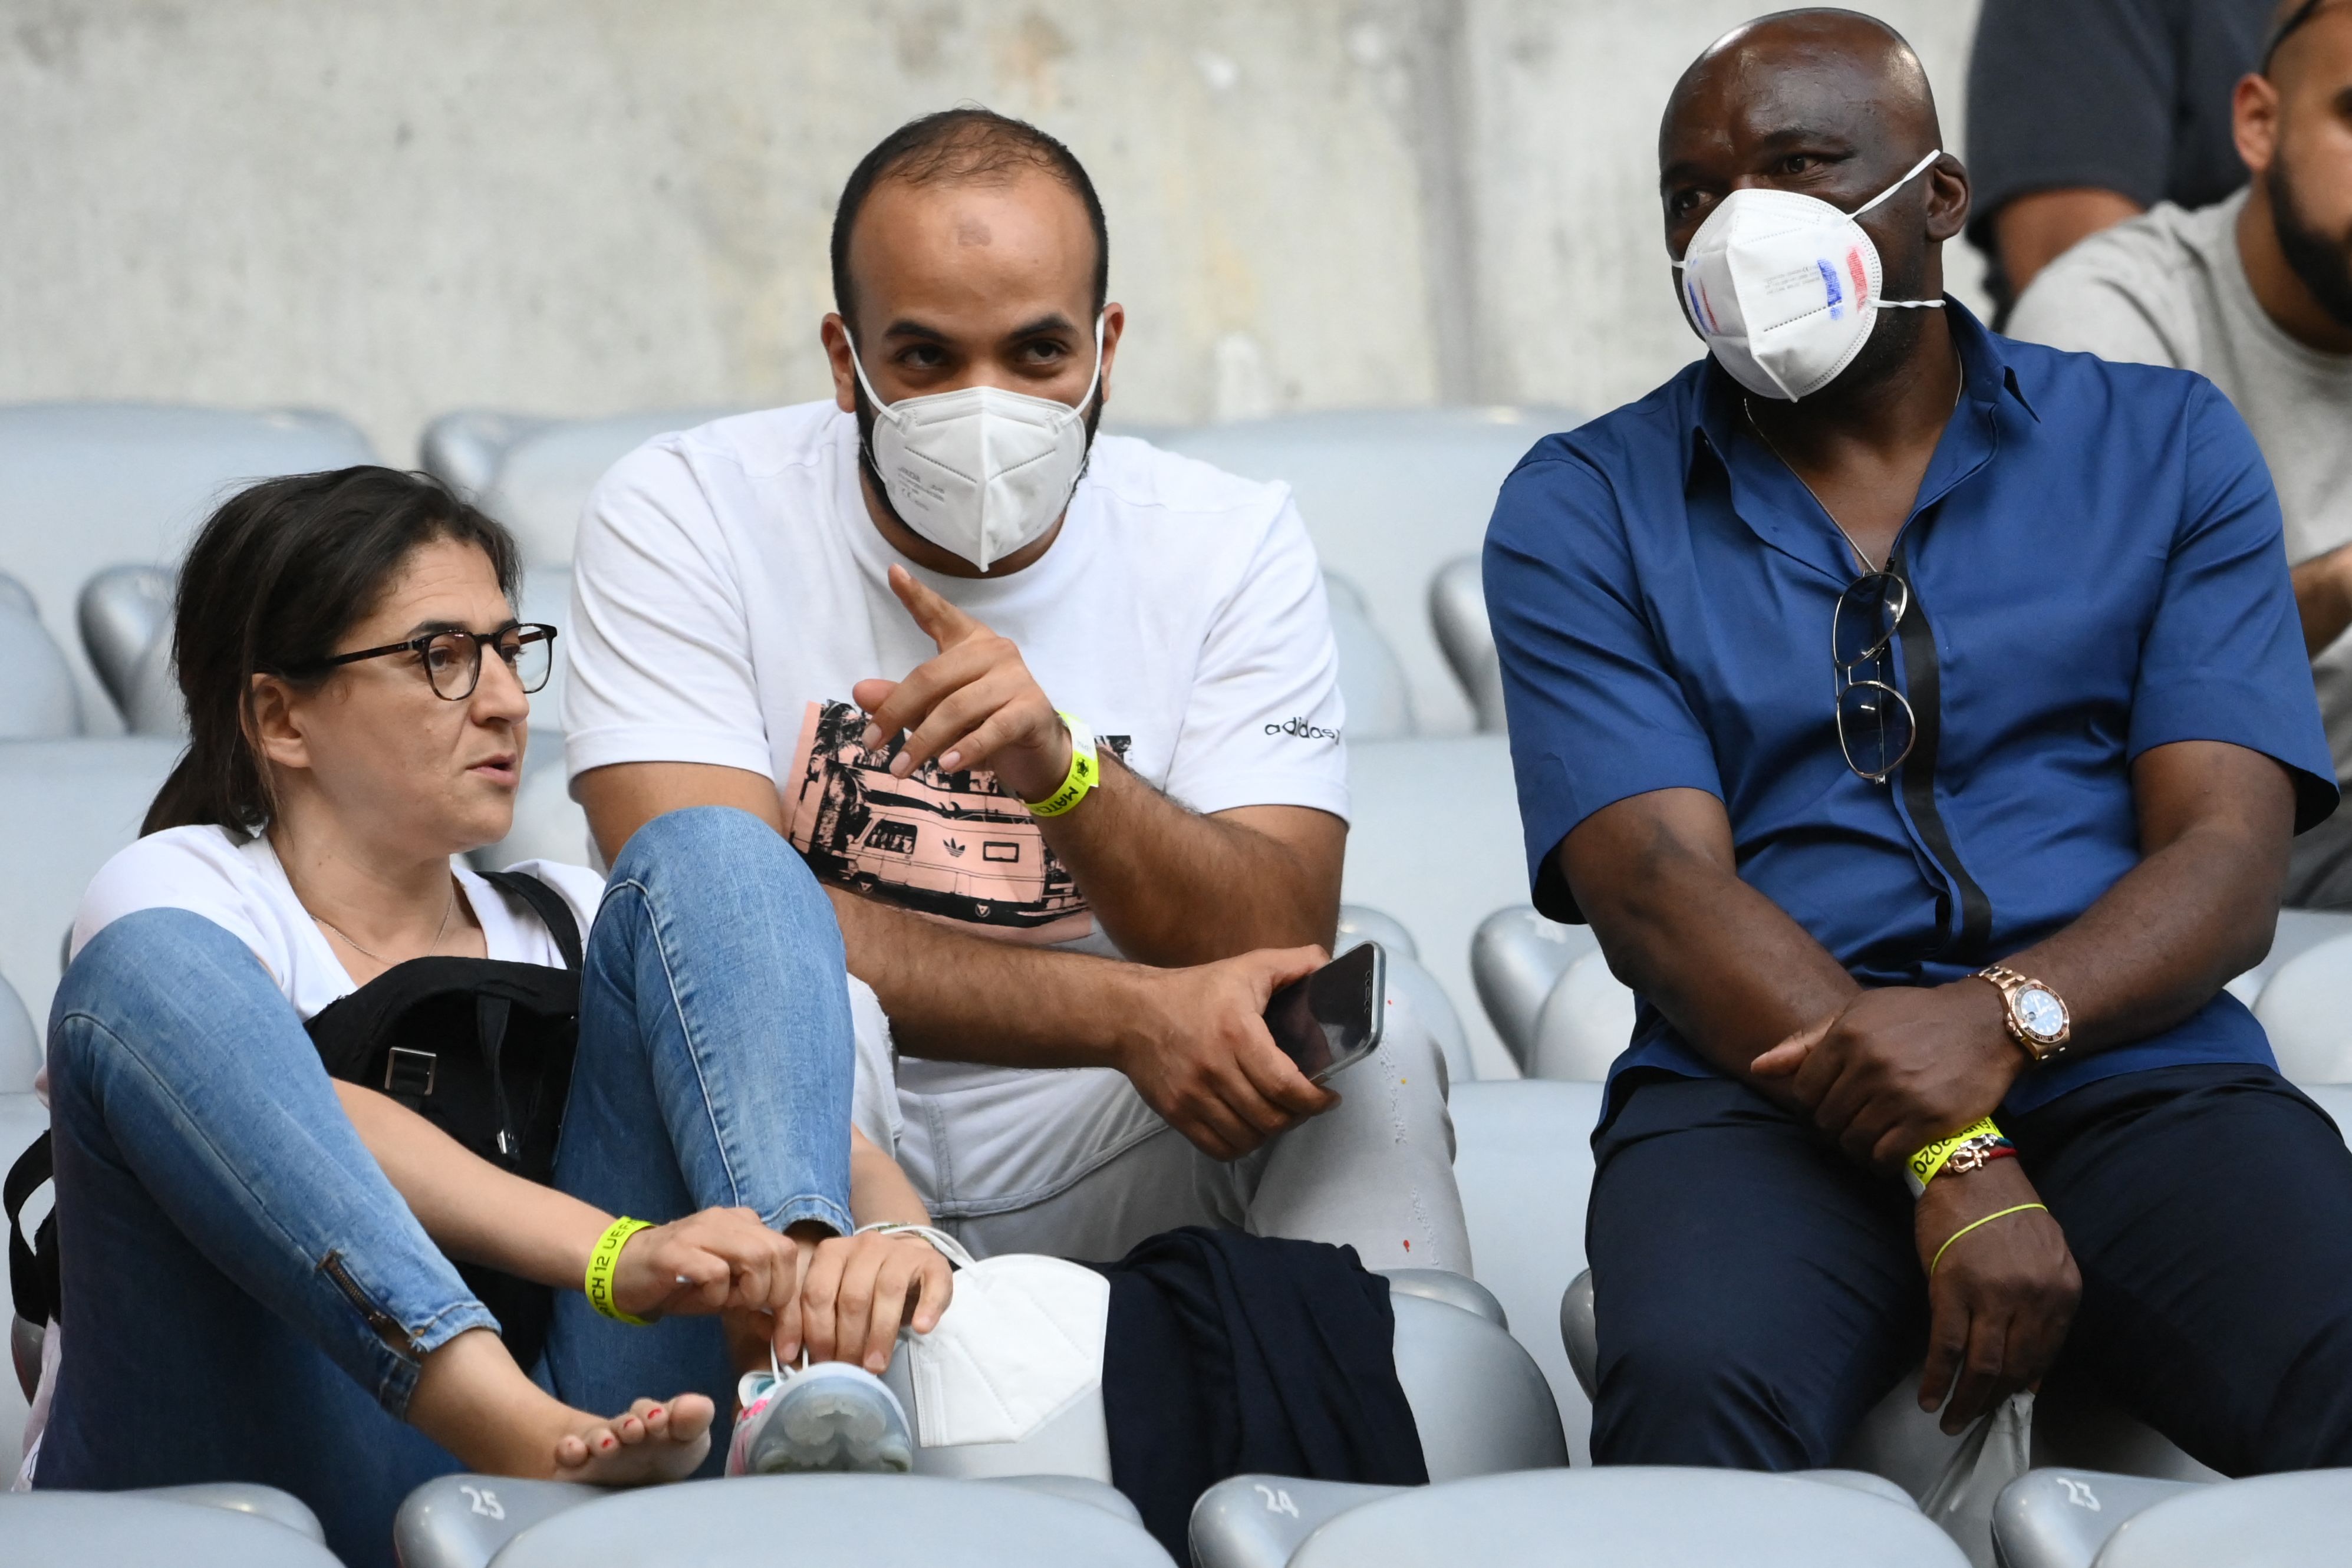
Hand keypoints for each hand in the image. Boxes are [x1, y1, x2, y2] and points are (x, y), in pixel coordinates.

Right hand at [608, 1207, 802, 1334]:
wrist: (620, 1269)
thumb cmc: (675, 1282)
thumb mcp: (722, 1296)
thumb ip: (754, 1306)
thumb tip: (785, 1333)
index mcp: (743, 1224)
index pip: (787, 1252)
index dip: (791, 1298)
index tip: (787, 1340)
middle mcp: (727, 1220)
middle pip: (779, 1252)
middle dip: (774, 1294)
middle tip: (749, 1311)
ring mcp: (702, 1231)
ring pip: (756, 1256)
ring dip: (748, 1291)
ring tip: (725, 1302)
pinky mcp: (677, 1250)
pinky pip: (716, 1272)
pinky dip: (716, 1294)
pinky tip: (701, 1298)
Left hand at [796, 1230, 954, 1372]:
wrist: (907, 1257)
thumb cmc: (865, 1285)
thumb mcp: (835, 1292)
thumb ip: (817, 1315)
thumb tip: (793, 1356)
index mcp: (832, 1252)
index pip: (817, 1292)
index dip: (816, 1331)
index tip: (816, 1362)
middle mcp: (865, 1245)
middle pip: (852, 1296)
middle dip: (848, 1340)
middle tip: (849, 1370)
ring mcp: (900, 1252)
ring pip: (888, 1291)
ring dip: (880, 1334)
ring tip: (875, 1365)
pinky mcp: (932, 1262)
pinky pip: (932, 1285)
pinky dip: (927, 1308)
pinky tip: (921, 1329)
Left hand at [852, 564, 1072, 801]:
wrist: (1038, 752)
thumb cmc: (984, 722)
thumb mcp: (938, 711)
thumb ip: (901, 701)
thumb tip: (859, 692)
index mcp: (971, 641)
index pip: (940, 615)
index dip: (917, 596)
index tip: (894, 573)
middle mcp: (995, 651)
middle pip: (932, 677)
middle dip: (896, 712)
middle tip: (870, 744)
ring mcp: (1016, 679)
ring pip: (957, 708)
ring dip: (923, 742)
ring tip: (899, 769)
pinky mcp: (1031, 710)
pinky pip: (992, 730)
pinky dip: (966, 749)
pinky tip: (945, 766)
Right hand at [1117, 946, 1339, 1160]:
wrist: (1131, 1013)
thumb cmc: (1194, 991)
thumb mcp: (1247, 966)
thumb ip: (1293, 963)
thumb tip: (1328, 964)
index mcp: (1237, 1032)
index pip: (1284, 1084)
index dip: (1313, 1100)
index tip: (1328, 1098)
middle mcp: (1214, 1069)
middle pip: (1269, 1117)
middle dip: (1297, 1116)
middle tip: (1306, 1104)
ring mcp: (1192, 1095)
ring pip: (1247, 1137)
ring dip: (1270, 1131)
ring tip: (1279, 1114)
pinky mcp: (1176, 1113)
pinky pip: (1218, 1148)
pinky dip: (1241, 1144)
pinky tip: (1250, 1127)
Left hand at [1751, 981, 2022, 1165]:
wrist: (1987, 1023)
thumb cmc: (1916, 1017)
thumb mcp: (1858, 1014)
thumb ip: (1806, 1042)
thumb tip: (1759, 1067)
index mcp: (1847, 1036)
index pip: (1803, 1092)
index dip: (1810, 1107)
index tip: (1826, 1109)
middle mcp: (1870, 1065)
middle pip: (1825, 1120)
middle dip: (1832, 1129)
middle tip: (1848, 1128)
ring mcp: (1900, 1093)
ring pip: (1853, 1141)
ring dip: (1855, 1149)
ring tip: (1867, 1142)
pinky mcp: (1929, 1118)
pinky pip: (1886, 1155)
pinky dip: (1881, 1162)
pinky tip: (1888, 1153)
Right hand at [1914, 1159, 2078, 1432]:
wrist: (1969, 1170)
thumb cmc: (2004, 1208)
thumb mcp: (2045, 1256)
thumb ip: (2045, 1308)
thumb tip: (2031, 1371)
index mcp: (2062, 1290)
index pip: (2044, 1355)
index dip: (2023, 1384)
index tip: (2008, 1402)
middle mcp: (2033, 1297)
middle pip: (2014, 1368)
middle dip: (1993, 1402)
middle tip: (1975, 1419)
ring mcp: (1992, 1295)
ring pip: (1982, 1367)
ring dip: (1965, 1402)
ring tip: (1952, 1419)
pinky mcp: (1951, 1288)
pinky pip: (1946, 1347)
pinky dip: (1936, 1378)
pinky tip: (1928, 1396)